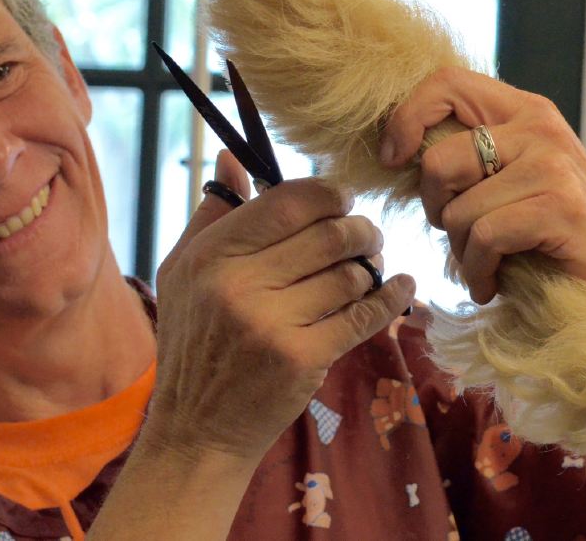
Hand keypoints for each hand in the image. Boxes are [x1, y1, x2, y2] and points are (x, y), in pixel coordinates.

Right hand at [148, 150, 415, 459]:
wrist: (197, 428)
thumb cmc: (194, 342)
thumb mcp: (182, 271)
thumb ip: (213, 213)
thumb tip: (233, 158)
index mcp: (211, 255)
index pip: (289, 201)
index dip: (329, 193)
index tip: (344, 199)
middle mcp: (239, 285)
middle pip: (330, 234)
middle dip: (361, 229)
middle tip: (367, 235)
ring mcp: (272, 324)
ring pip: (352, 274)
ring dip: (373, 267)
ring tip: (371, 268)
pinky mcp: (303, 359)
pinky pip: (364, 316)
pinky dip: (391, 299)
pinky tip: (402, 287)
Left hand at [379, 68, 585, 302]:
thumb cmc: (554, 242)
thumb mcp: (507, 185)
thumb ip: (468, 159)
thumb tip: (399, 151)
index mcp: (524, 112)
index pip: (445, 82)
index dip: (405, 117)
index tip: (394, 161)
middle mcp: (539, 127)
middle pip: (439, 159)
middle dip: (436, 210)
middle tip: (463, 237)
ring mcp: (552, 164)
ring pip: (458, 210)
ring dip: (462, 253)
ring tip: (488, 267)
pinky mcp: (561, 205)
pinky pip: (483, 238)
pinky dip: (479, 272)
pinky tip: (495, 284)